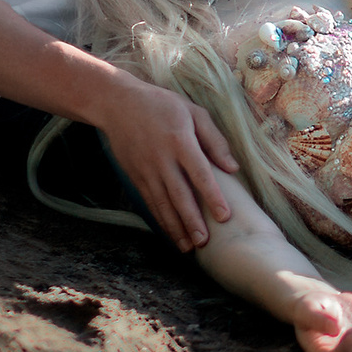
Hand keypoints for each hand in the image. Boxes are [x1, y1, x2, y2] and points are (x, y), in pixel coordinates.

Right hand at [92, 75, 238, 251]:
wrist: (118, 104)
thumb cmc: (163, 105)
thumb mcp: (194, 112)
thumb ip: (215, 140)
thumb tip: (233, 168)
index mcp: (180, 141)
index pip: (199, 174)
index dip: (212, 196)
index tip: (224, 216)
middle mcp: (162, 158)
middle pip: (179, 195)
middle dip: (192, 221)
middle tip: (204, 243)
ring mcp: (146, 169)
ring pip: (162, 203)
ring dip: (175, 227)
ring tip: (188, 247)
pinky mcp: (135, 176)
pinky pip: (149, 201)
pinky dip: (160, 219)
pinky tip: (170, 233)